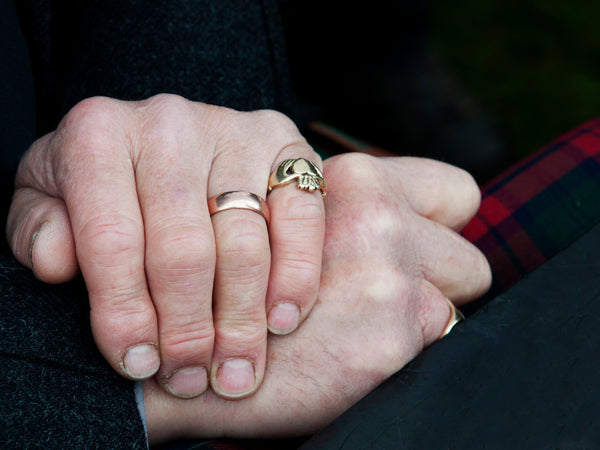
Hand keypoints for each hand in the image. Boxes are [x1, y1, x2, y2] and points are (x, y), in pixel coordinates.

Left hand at [6, 94, 324, 398]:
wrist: (165, 139)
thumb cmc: (104, 182)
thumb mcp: (49, 198)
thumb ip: (38, 228)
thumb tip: (55, 262)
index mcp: (100, 133)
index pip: (110, 237)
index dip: (122, 312)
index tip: (135, 364)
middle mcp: (170, 123)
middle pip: (184, 247)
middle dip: (187, 329)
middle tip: (189, 377)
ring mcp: (235, 132)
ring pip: (244, 243)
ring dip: (241, 321)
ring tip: (234, 370)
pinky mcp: (287, 148)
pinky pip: (301, 218)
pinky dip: (296, 276)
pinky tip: (280, 319)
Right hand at [144, 154, 490, 442]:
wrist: (186, 349)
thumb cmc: (239, 282)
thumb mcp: (289, 220)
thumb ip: (348, 212)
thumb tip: (418, 225)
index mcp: (356, 180)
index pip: (455, 192)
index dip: (442, 222)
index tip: (416, 244)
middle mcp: (379, 218)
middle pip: (466, 257)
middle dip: (437, 278)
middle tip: (384, 293)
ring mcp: (389, 277)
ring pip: (455, 303)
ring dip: (420, 315)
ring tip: (358, 324)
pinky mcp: (391, 338)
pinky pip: (431, 344)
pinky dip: (399, 352)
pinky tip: (346, 353)